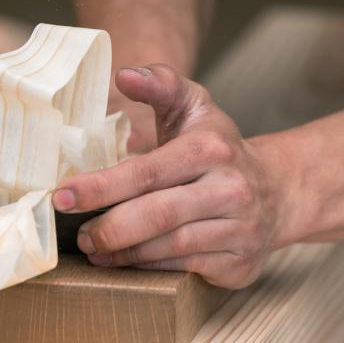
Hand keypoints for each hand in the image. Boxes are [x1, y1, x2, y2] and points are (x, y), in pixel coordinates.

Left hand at [53, 64, 291, 289]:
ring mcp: (239, 229)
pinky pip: (185, 268)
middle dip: (109, 229)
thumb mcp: (195, 109)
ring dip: (124, 253)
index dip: (101, 187)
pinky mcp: (240, 263)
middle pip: (157, 215)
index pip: (146, 172)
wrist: (280, 191)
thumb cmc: (220, 150)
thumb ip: (161, 85)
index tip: (63, 197)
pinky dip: (150, 268)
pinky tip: (126, 262)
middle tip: (79, 235)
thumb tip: (125, 75)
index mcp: (211, 149)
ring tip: (95, 249)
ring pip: (169, 247)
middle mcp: (230, 189)